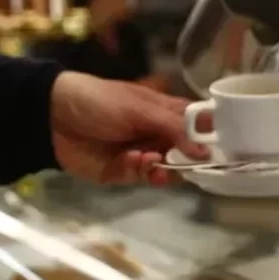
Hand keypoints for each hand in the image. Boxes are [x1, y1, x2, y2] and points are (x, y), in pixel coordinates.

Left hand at [49, 72, 208, 184]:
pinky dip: (143, 172)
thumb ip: (174, 129)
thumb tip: (206, 152)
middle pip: (189, 152)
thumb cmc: (100, 102)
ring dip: (165, 168)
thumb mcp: (141, 109)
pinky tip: (134, 162)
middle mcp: (161, 134)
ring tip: (151, 162)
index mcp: (169, 112)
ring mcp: (145, 154)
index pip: (202, 125)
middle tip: (181, 160)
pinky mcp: (125, 171)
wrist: (52, 117)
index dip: (214, 137)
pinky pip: (145, 177)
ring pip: (170, 169)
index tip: (226, 151)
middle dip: (188, 159)